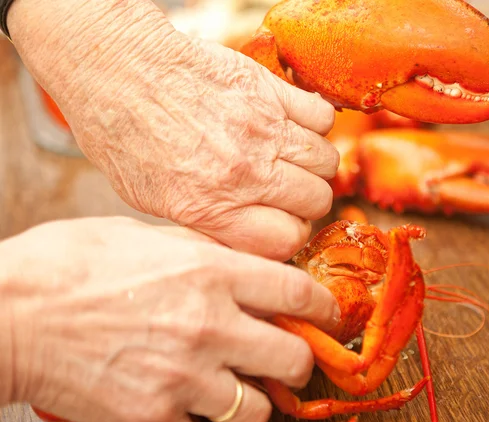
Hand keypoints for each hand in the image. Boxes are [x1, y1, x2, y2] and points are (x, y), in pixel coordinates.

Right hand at [2, 217, 339, 421]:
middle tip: (283, 359)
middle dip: (297, 362)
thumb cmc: (71, 262)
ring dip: (250, 403)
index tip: (328, 317)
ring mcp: (182, 377)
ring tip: (233, 391)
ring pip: (255, 411)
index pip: (298, 293)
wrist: (9, 312)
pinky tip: (184, 415)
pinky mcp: (150, 417)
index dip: (324, 308)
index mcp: (211, 273)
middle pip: (293, 359)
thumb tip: (241, 267)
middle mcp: (208, 325)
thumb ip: (204, 253)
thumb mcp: (148, 236)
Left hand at [9, 0, 339, 260]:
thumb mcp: (153, 201)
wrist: (118, 71)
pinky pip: (322, 117)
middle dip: (306, 203)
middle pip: (316, 202)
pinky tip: (293, 126)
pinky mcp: (269, 91)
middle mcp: (246, 172)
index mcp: (213, 207)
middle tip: (288, 192)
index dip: (290, 236)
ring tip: (292, 159)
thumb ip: (206, 223)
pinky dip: (316, 125)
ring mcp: (262, 129)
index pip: (287, 240)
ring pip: (326, 162)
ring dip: (315, 167)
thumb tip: (245, 236)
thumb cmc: (127, 134)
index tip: (282, 225)